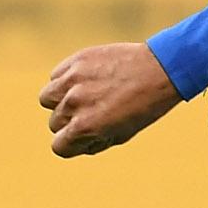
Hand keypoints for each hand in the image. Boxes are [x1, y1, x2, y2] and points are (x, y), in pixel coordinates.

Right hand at [39, 42, 180, 156]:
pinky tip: (86, 79)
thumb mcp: (122, 134)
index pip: (59, 146)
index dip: (72, 144)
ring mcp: (72, 80)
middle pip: (55, 123)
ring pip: (47, 98)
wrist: (161, 69)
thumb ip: (92, 141)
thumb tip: (73, 143)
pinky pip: (56, 76)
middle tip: (94, 113)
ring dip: (60, 100)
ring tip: (83, 96)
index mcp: (85, 127)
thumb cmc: (145, 106)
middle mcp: (74, 103)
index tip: (85, 137)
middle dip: (70, 122)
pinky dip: (65, 80)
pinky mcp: (76, 61)